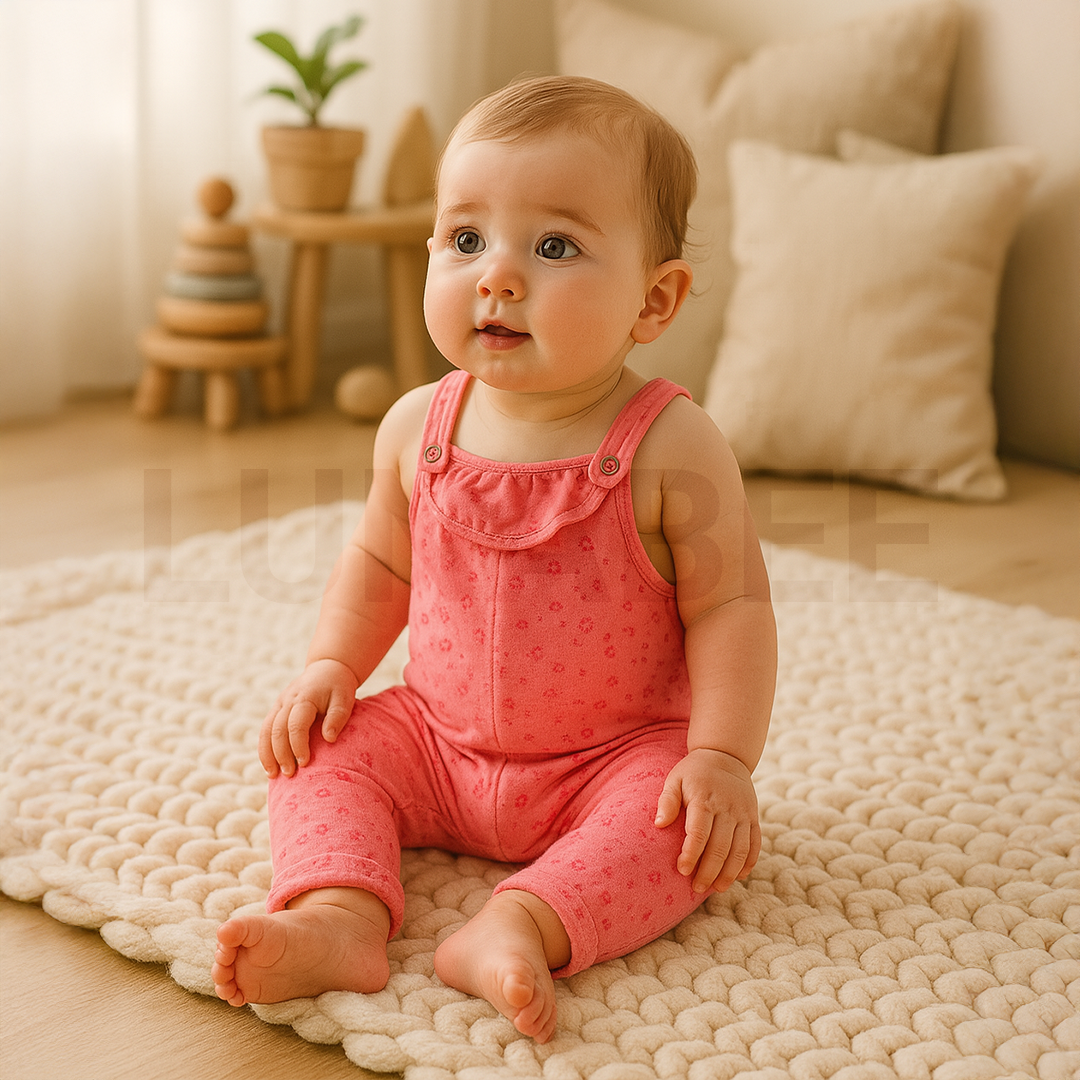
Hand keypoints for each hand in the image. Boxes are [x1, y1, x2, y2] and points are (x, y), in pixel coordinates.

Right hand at [259, 658, 359, 777]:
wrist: (327, 669)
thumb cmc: (339, 687)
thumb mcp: (345, 698)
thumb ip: (337, 716)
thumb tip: (329, 738)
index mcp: (305, 697)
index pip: (296, 724)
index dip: (298, 745)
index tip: (305, 763)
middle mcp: (287, 700)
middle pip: (277, 730)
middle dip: (281, 754)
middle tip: (290, 774)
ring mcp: (279, 704)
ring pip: (266, 730)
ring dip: (267, 754)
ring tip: (272, 775)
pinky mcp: (276, 709)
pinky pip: (265, 729)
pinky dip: (264, 748)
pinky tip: (269, 765)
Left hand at [654, 748, 760, 894]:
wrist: (725, 755)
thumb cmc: (694, 772)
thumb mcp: (675, 779)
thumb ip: (667, 801)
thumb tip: (659, 824)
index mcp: (704, 798)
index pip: (699, 832)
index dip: (691, 854)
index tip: (682, 870)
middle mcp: (727, 807)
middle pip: (720, 846)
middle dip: (709, 871)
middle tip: (697, 887)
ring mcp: (743, 813)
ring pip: (740, 849)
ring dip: (729, 872)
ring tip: (717, 889)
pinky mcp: (753, 817)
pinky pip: (755, 844)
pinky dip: (748, 862)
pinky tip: (738, 876)